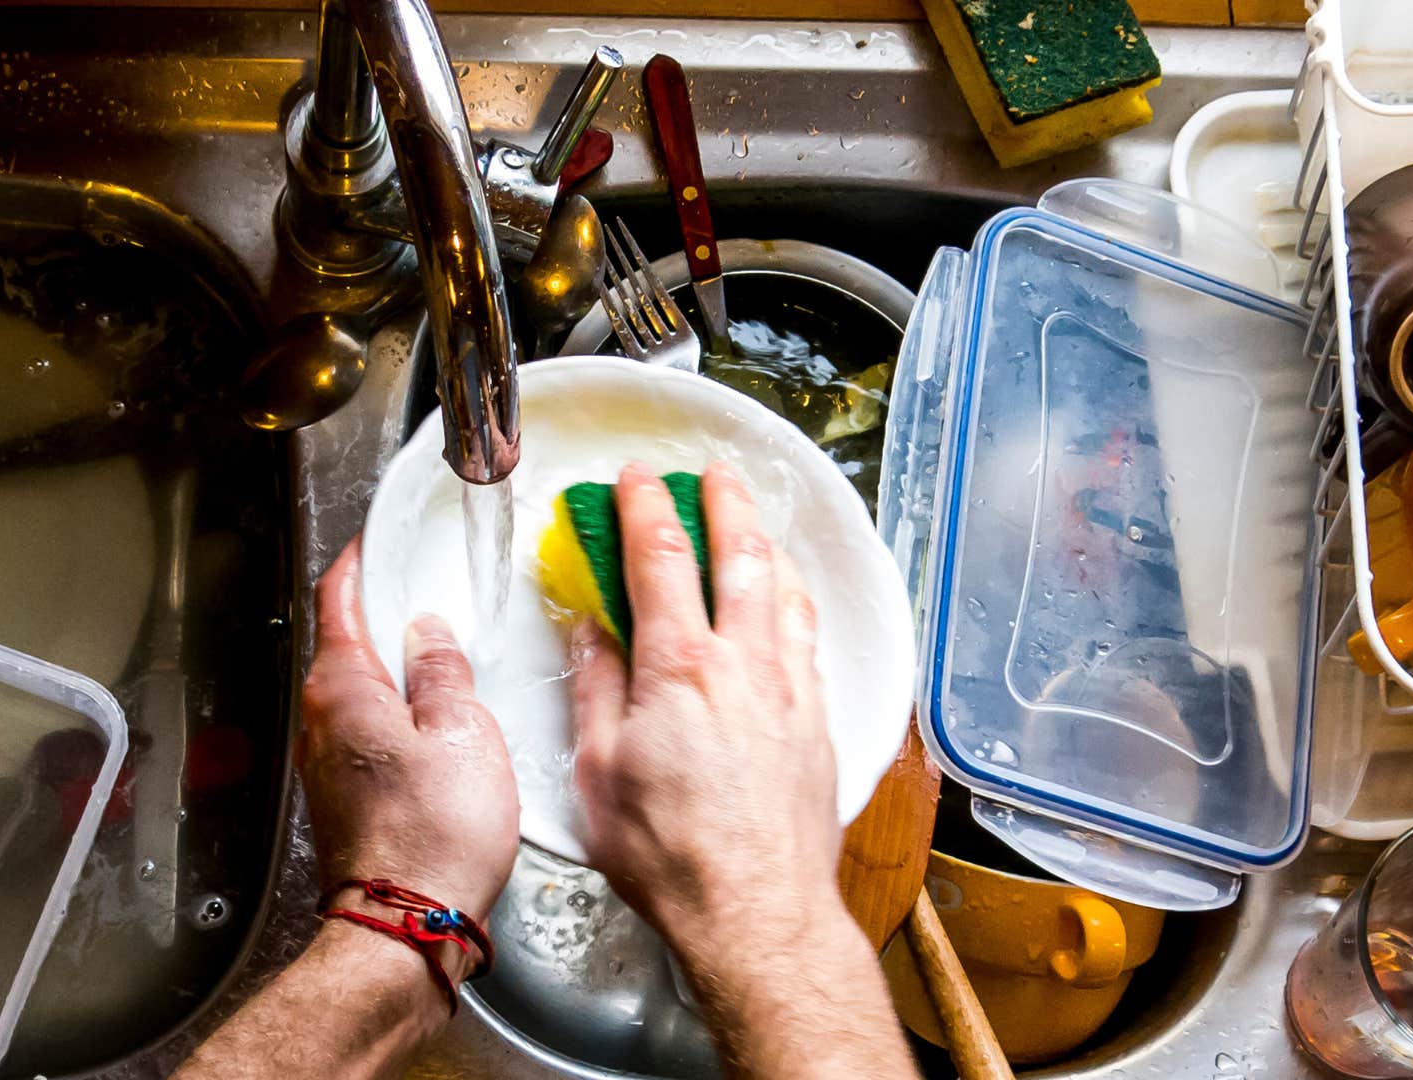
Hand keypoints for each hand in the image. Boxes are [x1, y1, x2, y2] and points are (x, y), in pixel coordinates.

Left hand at [299, 539, 519, 925]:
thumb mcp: (463, 730)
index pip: (337, 600)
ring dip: (397, 667)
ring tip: (446, 653)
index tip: (378, 538)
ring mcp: (329, 762)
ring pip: (360, 691)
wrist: (410, 923)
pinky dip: (401, 712)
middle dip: (384, 614)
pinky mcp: (348, 796)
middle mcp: (322, 721)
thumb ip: (444, 671)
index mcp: (343, 688)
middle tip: (429, 587)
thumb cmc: (435, 833)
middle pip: (346, 644)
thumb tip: (429, 632)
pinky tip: (440, 720)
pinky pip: (372, 731)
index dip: (360, 562)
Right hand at [571, 462, 840, 953]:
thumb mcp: (598, 773)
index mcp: (681, 668)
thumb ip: (597, 689)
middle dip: (723, 502)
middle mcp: (746, 665)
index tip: (635, 479)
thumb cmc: (673, 858)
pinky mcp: (819, 721)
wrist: (756, 911)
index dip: (645, 507)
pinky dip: (796, 601)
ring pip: (787, 590)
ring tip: (754, 523)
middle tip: (711, 474)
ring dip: (767, 544)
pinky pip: (811, 638)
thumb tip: (593, 633)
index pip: (662, 557)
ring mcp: (791, 690)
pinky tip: (791, 602)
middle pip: (740, 554)